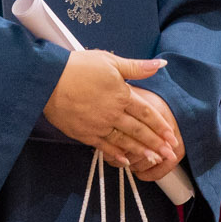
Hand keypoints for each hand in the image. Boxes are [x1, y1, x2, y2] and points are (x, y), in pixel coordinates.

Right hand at [43, 49, 179, 171]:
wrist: (49, 80)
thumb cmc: (78, 66)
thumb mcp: (109, 61)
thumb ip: (136, 66)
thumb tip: (160, 64)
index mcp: (121, 94)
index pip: (146, 112)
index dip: (160, 125)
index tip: (171, 136)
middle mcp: (113, 112)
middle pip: (139, 130)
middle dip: (157, 143)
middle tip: (171, 155)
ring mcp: (99, 125)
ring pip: (125, 141)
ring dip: (141, 151)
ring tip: (155, 160)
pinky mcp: (85, 133)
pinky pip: (105, 147)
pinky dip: (117, 154)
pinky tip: (126, 161)